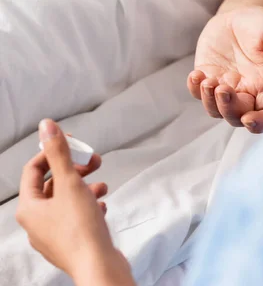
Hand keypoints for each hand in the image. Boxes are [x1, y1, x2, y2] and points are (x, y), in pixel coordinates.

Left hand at [16, 120, 134, 285]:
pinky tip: (101, 203)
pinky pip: (75, 216)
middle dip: (74, 169)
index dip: (52, 152)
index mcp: (29, 208)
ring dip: (84, 186)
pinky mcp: (69, 243)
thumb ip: (58, 152)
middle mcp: (36, 223)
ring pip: (65, 200)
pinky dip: (87, 205)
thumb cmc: (80, 226)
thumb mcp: (70, 182)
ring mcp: (52, 236)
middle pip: (51, 184)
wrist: (99, 267)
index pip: (33, 169)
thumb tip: (46, 125)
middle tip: (94, 161)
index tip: (74, 145)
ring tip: (102, 184)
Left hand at [188, 6, 262, 133]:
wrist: (239, 12)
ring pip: (216, 110)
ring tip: (207, 81)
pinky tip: (196, 75)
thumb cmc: (262, 24)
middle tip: (223, 88)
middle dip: (229, 109)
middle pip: (238, 117)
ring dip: (210, 102)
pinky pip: (198, 93)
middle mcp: (247, 91)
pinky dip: (195, 89)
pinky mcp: (207, 76)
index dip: (260, 124)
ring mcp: (226, 86)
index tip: (249, 119)